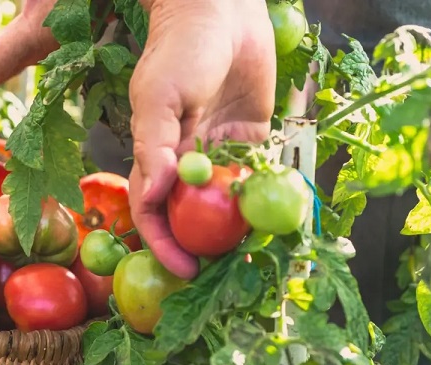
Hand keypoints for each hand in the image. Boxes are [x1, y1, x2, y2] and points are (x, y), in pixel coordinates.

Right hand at [128, 0, 275, 278]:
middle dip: (205, 246)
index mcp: (156, 157)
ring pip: (225, 205)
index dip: (163, 243)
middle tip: (228, 273)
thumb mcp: (159, 99)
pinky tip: (281, 219)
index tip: (185, 268)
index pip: (153, 211)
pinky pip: (256, 178)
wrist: (223, 11)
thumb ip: (154, 149)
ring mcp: (218, 154)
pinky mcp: (250, 141)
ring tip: (259, 255)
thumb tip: (149, 197)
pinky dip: (265, 199)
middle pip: (190, 217)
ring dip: (238, 231)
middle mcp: (186, 163)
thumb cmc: (181, 50)